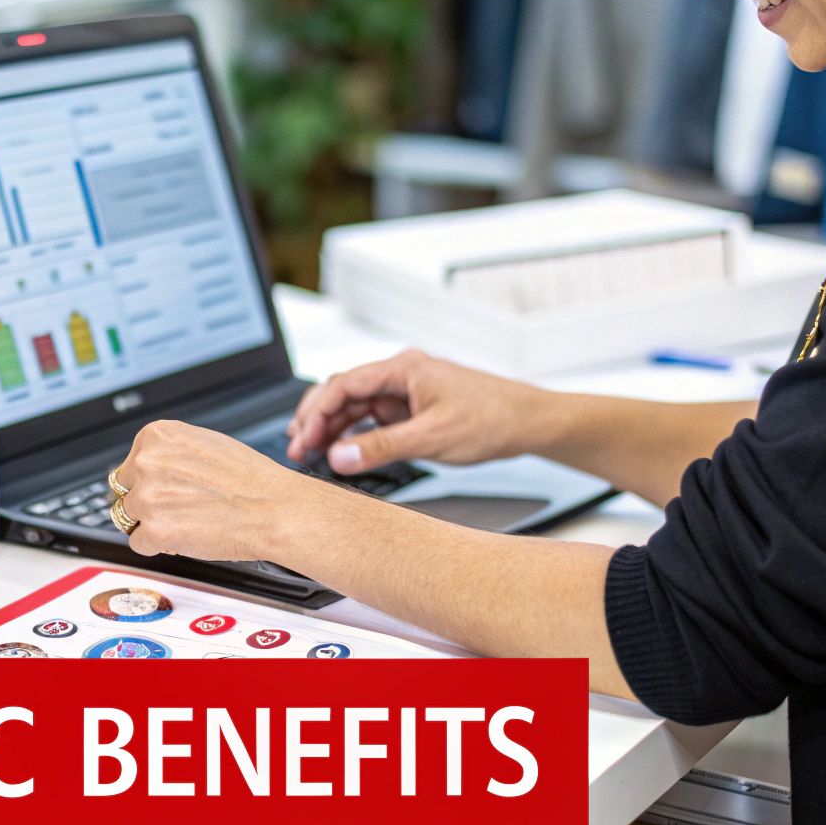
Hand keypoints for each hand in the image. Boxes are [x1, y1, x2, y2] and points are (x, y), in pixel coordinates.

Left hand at [113, 420, 327, 560]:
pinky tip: (184, 536)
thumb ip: (170, 452)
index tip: (166, 488)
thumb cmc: (250, 479)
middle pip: (125, 490)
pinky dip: (157, 546)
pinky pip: (138, 544)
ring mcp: (148, 497)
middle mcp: (147, 462)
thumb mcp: (204, 443)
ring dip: (151, 524)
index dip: (148, 480)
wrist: (274, 509)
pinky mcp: (155, 531)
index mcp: (157, 436)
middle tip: (175, 508)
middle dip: (146, 502)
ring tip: (185, 521)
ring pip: (129, 518)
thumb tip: (151, 465)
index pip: (130, 463)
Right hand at [286, 350, 544, 473]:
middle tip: (296, 448)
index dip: (317, 411)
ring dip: (331, 428)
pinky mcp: (411, 409)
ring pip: (354, 406)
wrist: (529, 422)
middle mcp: (400, 375)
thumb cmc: (493, 417)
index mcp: (404, 368)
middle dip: (315, 418)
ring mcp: (405, 392)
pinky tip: (340, 451)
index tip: (302, 438)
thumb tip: (340, 456)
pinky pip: (372, 419)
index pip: (344, 383)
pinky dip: (353, 434)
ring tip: (310, 453)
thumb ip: (383, 447)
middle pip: (342, 392)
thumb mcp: (433, 437)